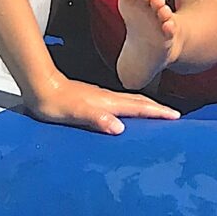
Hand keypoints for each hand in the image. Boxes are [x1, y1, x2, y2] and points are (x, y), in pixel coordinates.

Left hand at [24, 75, 174, 134]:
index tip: (175, 116)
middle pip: (139, 102)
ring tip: (158, 114)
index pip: (139, 107)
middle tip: (173, 115)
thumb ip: (97, 119)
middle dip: (158, 108)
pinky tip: (127, 113)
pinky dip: (132, 107)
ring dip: (147, 107)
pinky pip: (121, 104)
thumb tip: (119, 127)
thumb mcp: (76, 114)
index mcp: (108, 102)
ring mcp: (101, 97)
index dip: (158, 112)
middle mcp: (108, 98)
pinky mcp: (94, 99)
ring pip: (131, 101)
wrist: (42, 87)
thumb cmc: (56, 103)